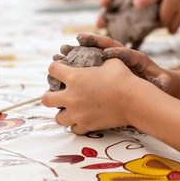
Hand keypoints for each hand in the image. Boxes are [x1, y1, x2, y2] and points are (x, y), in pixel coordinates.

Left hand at [42, 34, 156, 133]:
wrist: (133, 100)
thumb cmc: (123, 78)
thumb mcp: (110, 61)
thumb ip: (99, 58)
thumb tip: (100, 52)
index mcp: (74, 77)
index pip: (52, 70)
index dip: (54, 68)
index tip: (59, 69)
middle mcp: (71, 96)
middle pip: (46, 99)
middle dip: (50, 95)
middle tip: (58, 94)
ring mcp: (77, 113)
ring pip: (58, 118)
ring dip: (62, 112)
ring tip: (69, 109)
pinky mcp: (86, 125)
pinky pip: (74, 129)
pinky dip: (76, 124)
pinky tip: (82, 118)